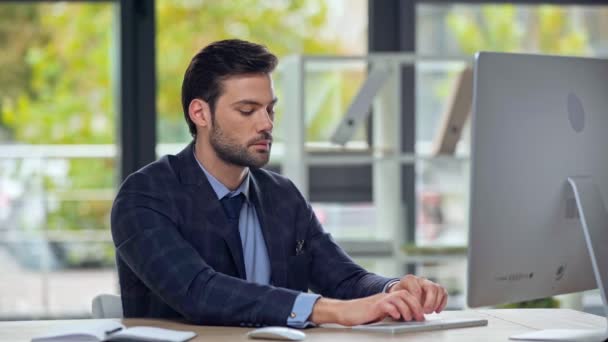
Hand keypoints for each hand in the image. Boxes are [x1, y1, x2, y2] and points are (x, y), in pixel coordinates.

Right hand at [310, 290, 424, 325]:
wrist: (344, 311)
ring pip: (398, 298)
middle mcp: (384, 297)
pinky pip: (386, 304)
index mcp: (387, 298)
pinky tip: (395, 316)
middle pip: (405, 294)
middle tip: (420, 317)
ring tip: (408, 318)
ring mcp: (379, 300)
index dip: (416, 304)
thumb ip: (390, 313)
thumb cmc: (360, 315)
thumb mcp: (379, 314)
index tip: (422, 316)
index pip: (406, 295)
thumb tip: (405, 319)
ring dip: (407, 309)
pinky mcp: (373, 306)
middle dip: (415, 306)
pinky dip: (393, 310)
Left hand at [387, 275, 447, 313]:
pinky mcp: (436, 288)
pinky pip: (443, 292)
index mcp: (408, 280)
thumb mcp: (395, 297)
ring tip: (430, 312)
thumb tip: (404, 312)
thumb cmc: (398, 296)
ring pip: (438, 289)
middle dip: (430, 301)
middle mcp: (420, 279)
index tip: (417, 309)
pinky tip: (437, 311)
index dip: (418, 301)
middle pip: (430, 287)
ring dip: (436, 302)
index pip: (416, 289)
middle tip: (426, 312)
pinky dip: (442, 302)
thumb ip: (399, 302)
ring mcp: (429, 283)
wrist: (401, 293)